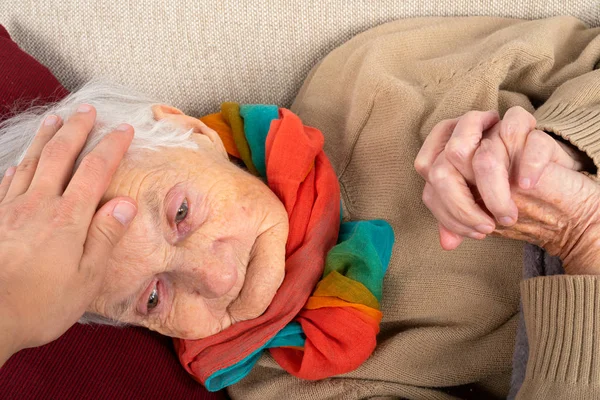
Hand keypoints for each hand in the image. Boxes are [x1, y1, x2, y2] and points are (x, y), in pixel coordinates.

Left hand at [0, 105, 136, 365]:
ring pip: (31, 162)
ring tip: (56, 118)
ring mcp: (11, 209)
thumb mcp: (85, 279)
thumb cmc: (41, 304)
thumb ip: (104, 237)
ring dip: (45, 137)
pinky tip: (20, 161)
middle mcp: (38, 204)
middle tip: (87, 110)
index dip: (111, 146)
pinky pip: (7, 182)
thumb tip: (125, 204)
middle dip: (76, 130)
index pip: (94, 171)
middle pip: (59, 156)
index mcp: (67, 218)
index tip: (124, 129)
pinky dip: (18, 165)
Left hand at [415, 106, 585, 249]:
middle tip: (487, 227)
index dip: (445, 205)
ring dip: (493, 190)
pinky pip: (517, 127)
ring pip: (483, 150)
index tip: (473, 231)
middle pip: (450, 156)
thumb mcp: (481, 214)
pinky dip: (525, 161)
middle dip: (462, 202)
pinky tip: (528, 185)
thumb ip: (458, 222)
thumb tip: (446, 242)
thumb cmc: (511, 202)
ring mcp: (499, 131)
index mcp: (449, 156)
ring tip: (508, 216)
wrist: (559, 196)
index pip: (427, 167)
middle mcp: (470, 139)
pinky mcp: (530, 128)